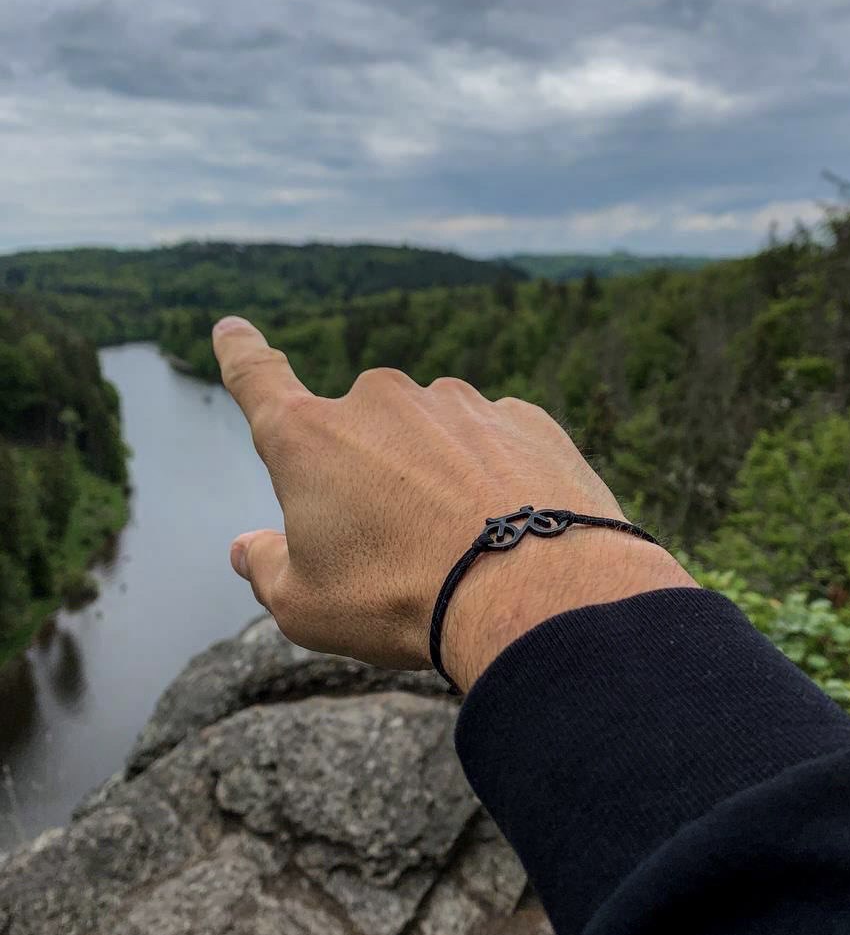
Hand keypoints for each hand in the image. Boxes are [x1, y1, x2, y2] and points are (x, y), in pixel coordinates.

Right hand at [213, 316, 696, 689]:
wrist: (532, 592)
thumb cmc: (399, 600)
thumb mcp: (307, 605)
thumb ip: (265, 568)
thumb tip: (245, 549)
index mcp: (310, 438)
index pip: (257, 380)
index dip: (241, 354)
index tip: (232, 328)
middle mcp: (379, 401)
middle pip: (358, 432)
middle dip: (368, 476)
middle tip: (396, 544)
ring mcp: (455, 402)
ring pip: (428, 437)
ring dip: (434, 476)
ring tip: (459, 544)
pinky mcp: (518, 416)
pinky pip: (489, 442)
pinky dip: (490, 475)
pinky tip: (505, 524)